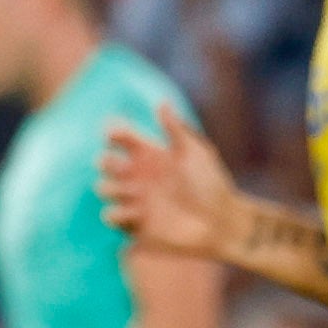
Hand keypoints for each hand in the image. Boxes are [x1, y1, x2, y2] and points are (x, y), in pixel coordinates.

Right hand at [96, 104, 240, 261]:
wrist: (222, 222)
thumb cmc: (212, 185)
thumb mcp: (196, 152)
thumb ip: (176, 130)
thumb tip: (161, 103)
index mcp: (151, 155)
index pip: (122, 138)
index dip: (114, 133)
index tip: (116, 134)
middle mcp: (139, 176)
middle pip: (107, 163)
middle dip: (108, 162)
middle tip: (125, 167)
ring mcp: (135, 199)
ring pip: (104, 189)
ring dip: (112, 188)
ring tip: (134, 192)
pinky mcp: (135, 224)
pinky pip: (112, 216)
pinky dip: (117, 213)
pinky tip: (136, 212)